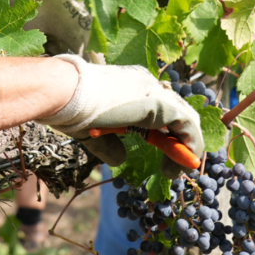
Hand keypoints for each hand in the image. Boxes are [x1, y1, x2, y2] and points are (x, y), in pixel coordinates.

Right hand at [37, 55, 203, 174]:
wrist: (65, 91)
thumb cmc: (71, 108)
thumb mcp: (94, 130)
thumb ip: (110, 144)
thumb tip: (120, 160)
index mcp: (132, 85)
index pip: (158, 108)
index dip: (163, 133)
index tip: (163, 152)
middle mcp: (147, 84)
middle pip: (175, 113)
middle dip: (177, 140)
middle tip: (171, 164)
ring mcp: (155, 92)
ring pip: (186, 119)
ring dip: (185, 147)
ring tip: (174, 170)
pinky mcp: (162, 104)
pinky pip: (189, 126)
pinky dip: (189, 146)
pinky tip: (181, 163)